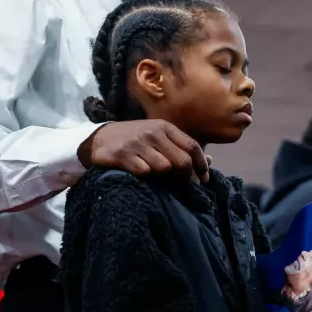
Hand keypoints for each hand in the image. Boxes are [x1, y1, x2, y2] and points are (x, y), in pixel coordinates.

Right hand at [78, 120, 209, 181]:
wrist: (101, 138)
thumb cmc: (136, 139)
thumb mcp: (159, 137)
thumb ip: (182, 147)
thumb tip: (210, 161)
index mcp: (165, 127)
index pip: (192, 146)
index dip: (202, 165)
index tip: (205, 179)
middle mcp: (153, 133)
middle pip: (182, 161)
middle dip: (185, 176)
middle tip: (181, 184)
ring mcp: (138, 143)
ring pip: (164, 168)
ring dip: (163, 177)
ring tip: (157, 178)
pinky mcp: (122, 154)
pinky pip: (144, 172)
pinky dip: (146, 177)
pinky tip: (141, 175)